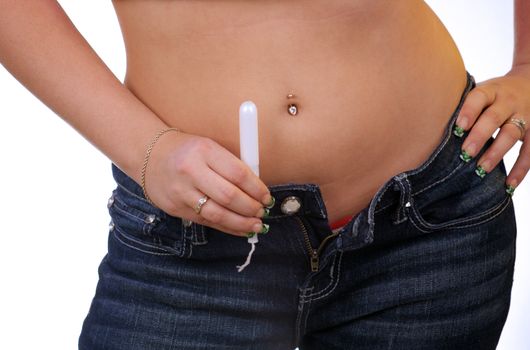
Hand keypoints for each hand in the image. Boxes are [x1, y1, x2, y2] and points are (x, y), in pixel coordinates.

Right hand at [143, 131, 273, 236]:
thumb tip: (258, 191)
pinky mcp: (176, 209)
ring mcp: (181, 192)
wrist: (150, 155)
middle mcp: (191, 171)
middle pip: (228, 196)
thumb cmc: (189, 151)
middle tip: (262, 211)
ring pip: (217, 214)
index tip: (266, 196)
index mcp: (204, 151)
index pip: (237, 173)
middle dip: (250, 208)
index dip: (256, 189)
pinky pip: (206, 222)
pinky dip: (227, 227)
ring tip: (257, 225)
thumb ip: (231, 165)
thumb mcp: (209, 147)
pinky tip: (241, 229)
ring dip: (241, 222)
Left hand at [455, 65, 529, 193]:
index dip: (468, 112)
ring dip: (496, 153)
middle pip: (494, 118)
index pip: (479, 98)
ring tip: (481, 169)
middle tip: (465, 153)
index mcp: (491, 91)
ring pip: (511, 134)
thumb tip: (430, 127)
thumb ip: (463, 106)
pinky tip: (508, 184)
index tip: (457, 128)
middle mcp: (508, 102)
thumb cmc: (493, 95)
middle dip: (479, 136)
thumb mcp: (481, 92)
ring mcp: (524, 116)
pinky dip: (520, 169)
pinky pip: (529, 152)